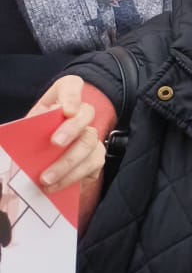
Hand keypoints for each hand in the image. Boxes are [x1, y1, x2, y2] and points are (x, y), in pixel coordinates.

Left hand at [28, 76, 104, 192]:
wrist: (43, 161)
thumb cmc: (32, 137)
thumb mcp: (26, 128)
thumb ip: (27, 128)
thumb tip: (14, 140)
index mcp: (61, 99)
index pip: (73, 86)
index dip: (73, 96)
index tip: (67, 110)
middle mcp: (80, 113)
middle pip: (87, 113)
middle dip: (72, 129)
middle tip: (55, 143)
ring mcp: (91, 134)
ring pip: (90, 143)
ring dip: (68, 162)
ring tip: (46, 179)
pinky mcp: (96, 156)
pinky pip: (91, 165)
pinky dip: (72, 178)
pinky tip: (55, 186)